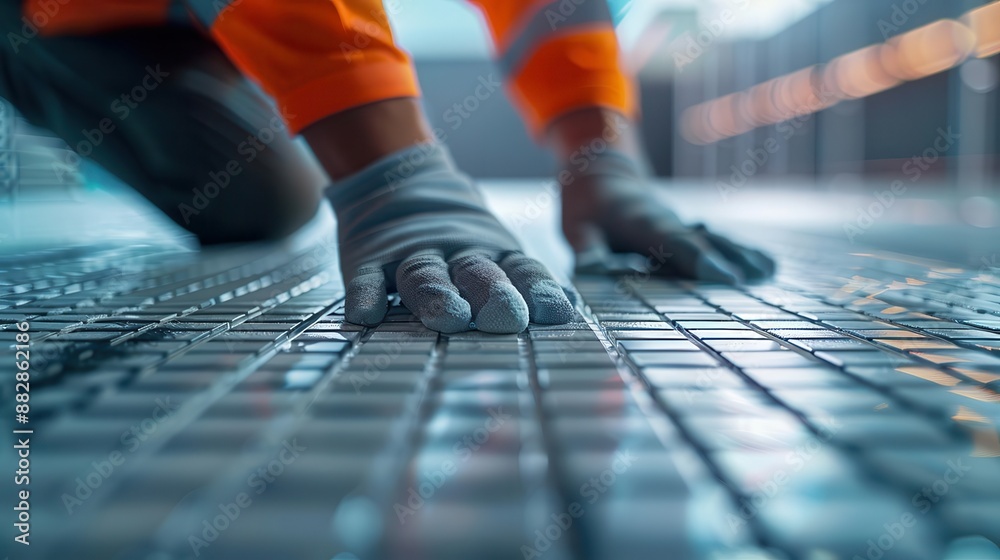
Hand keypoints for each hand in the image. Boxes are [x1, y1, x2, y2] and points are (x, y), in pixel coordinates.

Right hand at [327, 142, 575, 332]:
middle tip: (508, 317)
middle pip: (474, 271)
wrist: (395, 177)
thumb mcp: (494, 248)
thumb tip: (570, 308)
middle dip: (492, 293)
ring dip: (437, 296)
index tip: (555, 312)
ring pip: (424, 274)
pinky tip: (365, 316)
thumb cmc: (457, 233)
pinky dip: (364, 295)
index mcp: (491, 251)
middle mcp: (454, 251)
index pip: (520, 270)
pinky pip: (365, 278)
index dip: (538, 289)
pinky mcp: (367, 258)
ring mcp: (409, 253)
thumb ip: (524, 279)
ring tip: (450, 318)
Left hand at [561, 150, 774, 281]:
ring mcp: (681, 224)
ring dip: (742, 254)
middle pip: (701, 240)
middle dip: (727, 259)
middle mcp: (667, 220)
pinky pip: (717, 240)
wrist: (603, 174)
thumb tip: (593, 272)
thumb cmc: (587, 208)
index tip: (724, 276)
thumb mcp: (576, 228)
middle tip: (754, 280)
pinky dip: (741, 251)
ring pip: (715, 237)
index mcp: (640, 221)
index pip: (671, 241)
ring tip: (769, 272)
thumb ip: (586, 250)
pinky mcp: (688, 229)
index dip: (698, 258)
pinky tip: (767, 267)